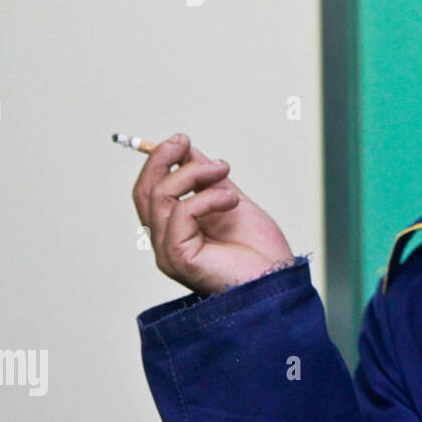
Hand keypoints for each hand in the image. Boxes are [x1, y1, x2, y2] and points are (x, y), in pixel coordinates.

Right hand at [132, 133, 295, 296]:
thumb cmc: (260, 252)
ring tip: (224, 170)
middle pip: (143, 192)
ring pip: (160, 196)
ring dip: (194, 174)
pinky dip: (207, 197)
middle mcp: (166, 242)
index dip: (159, 161)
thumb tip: (186, 150)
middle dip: (161, 159)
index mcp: (176, 229)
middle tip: (184, 140)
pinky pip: (181, 213)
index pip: (150, 190)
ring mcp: (169, 252)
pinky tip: (231, 200)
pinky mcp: (178, 258)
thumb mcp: (231, 201)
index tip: (181, 139)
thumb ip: (208, 180)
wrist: (278, 281)